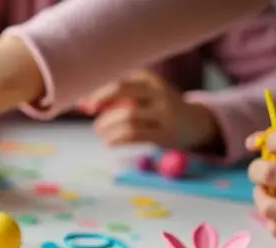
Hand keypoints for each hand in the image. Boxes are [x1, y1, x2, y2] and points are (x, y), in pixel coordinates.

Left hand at [80, 71, 218, 150]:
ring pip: (127, 115)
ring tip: (100, 130)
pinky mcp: (165, 133)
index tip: (84, 103)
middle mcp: (158, 92)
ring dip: (107, 124)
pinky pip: (135, 134)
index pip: (118, 78)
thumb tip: (80, 104)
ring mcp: (163, 112)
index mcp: (149, 79)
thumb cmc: (158, 108)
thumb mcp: (141, 97)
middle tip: (88, 111)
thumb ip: (113, 99)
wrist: (195, 123)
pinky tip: (109, 142)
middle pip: (122, 89)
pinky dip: (117, 139)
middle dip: (100, 99)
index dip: (97, 89)